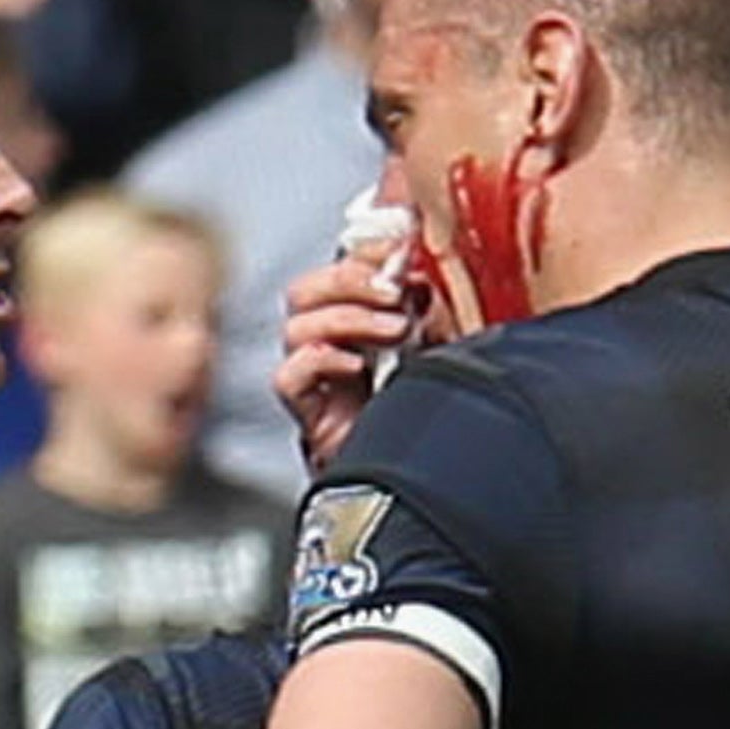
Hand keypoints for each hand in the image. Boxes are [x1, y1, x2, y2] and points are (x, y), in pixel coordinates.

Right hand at [275, 246, 415, 474]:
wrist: (420, 480)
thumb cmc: (427, 416)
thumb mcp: (441, 348)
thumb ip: (426, 309)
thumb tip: (417, 274)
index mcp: (359, 321)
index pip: (338, 270)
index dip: (361, 254)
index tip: (399, 248)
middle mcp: (329, 344)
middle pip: (305, 291)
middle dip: (348, 280)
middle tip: (392, 292)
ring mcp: (315, 378)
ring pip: (296, 327)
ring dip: (347, 318)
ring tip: (392, 332)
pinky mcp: (308, 412)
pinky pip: (288, 376)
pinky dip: (320, 361)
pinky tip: (356, 366)